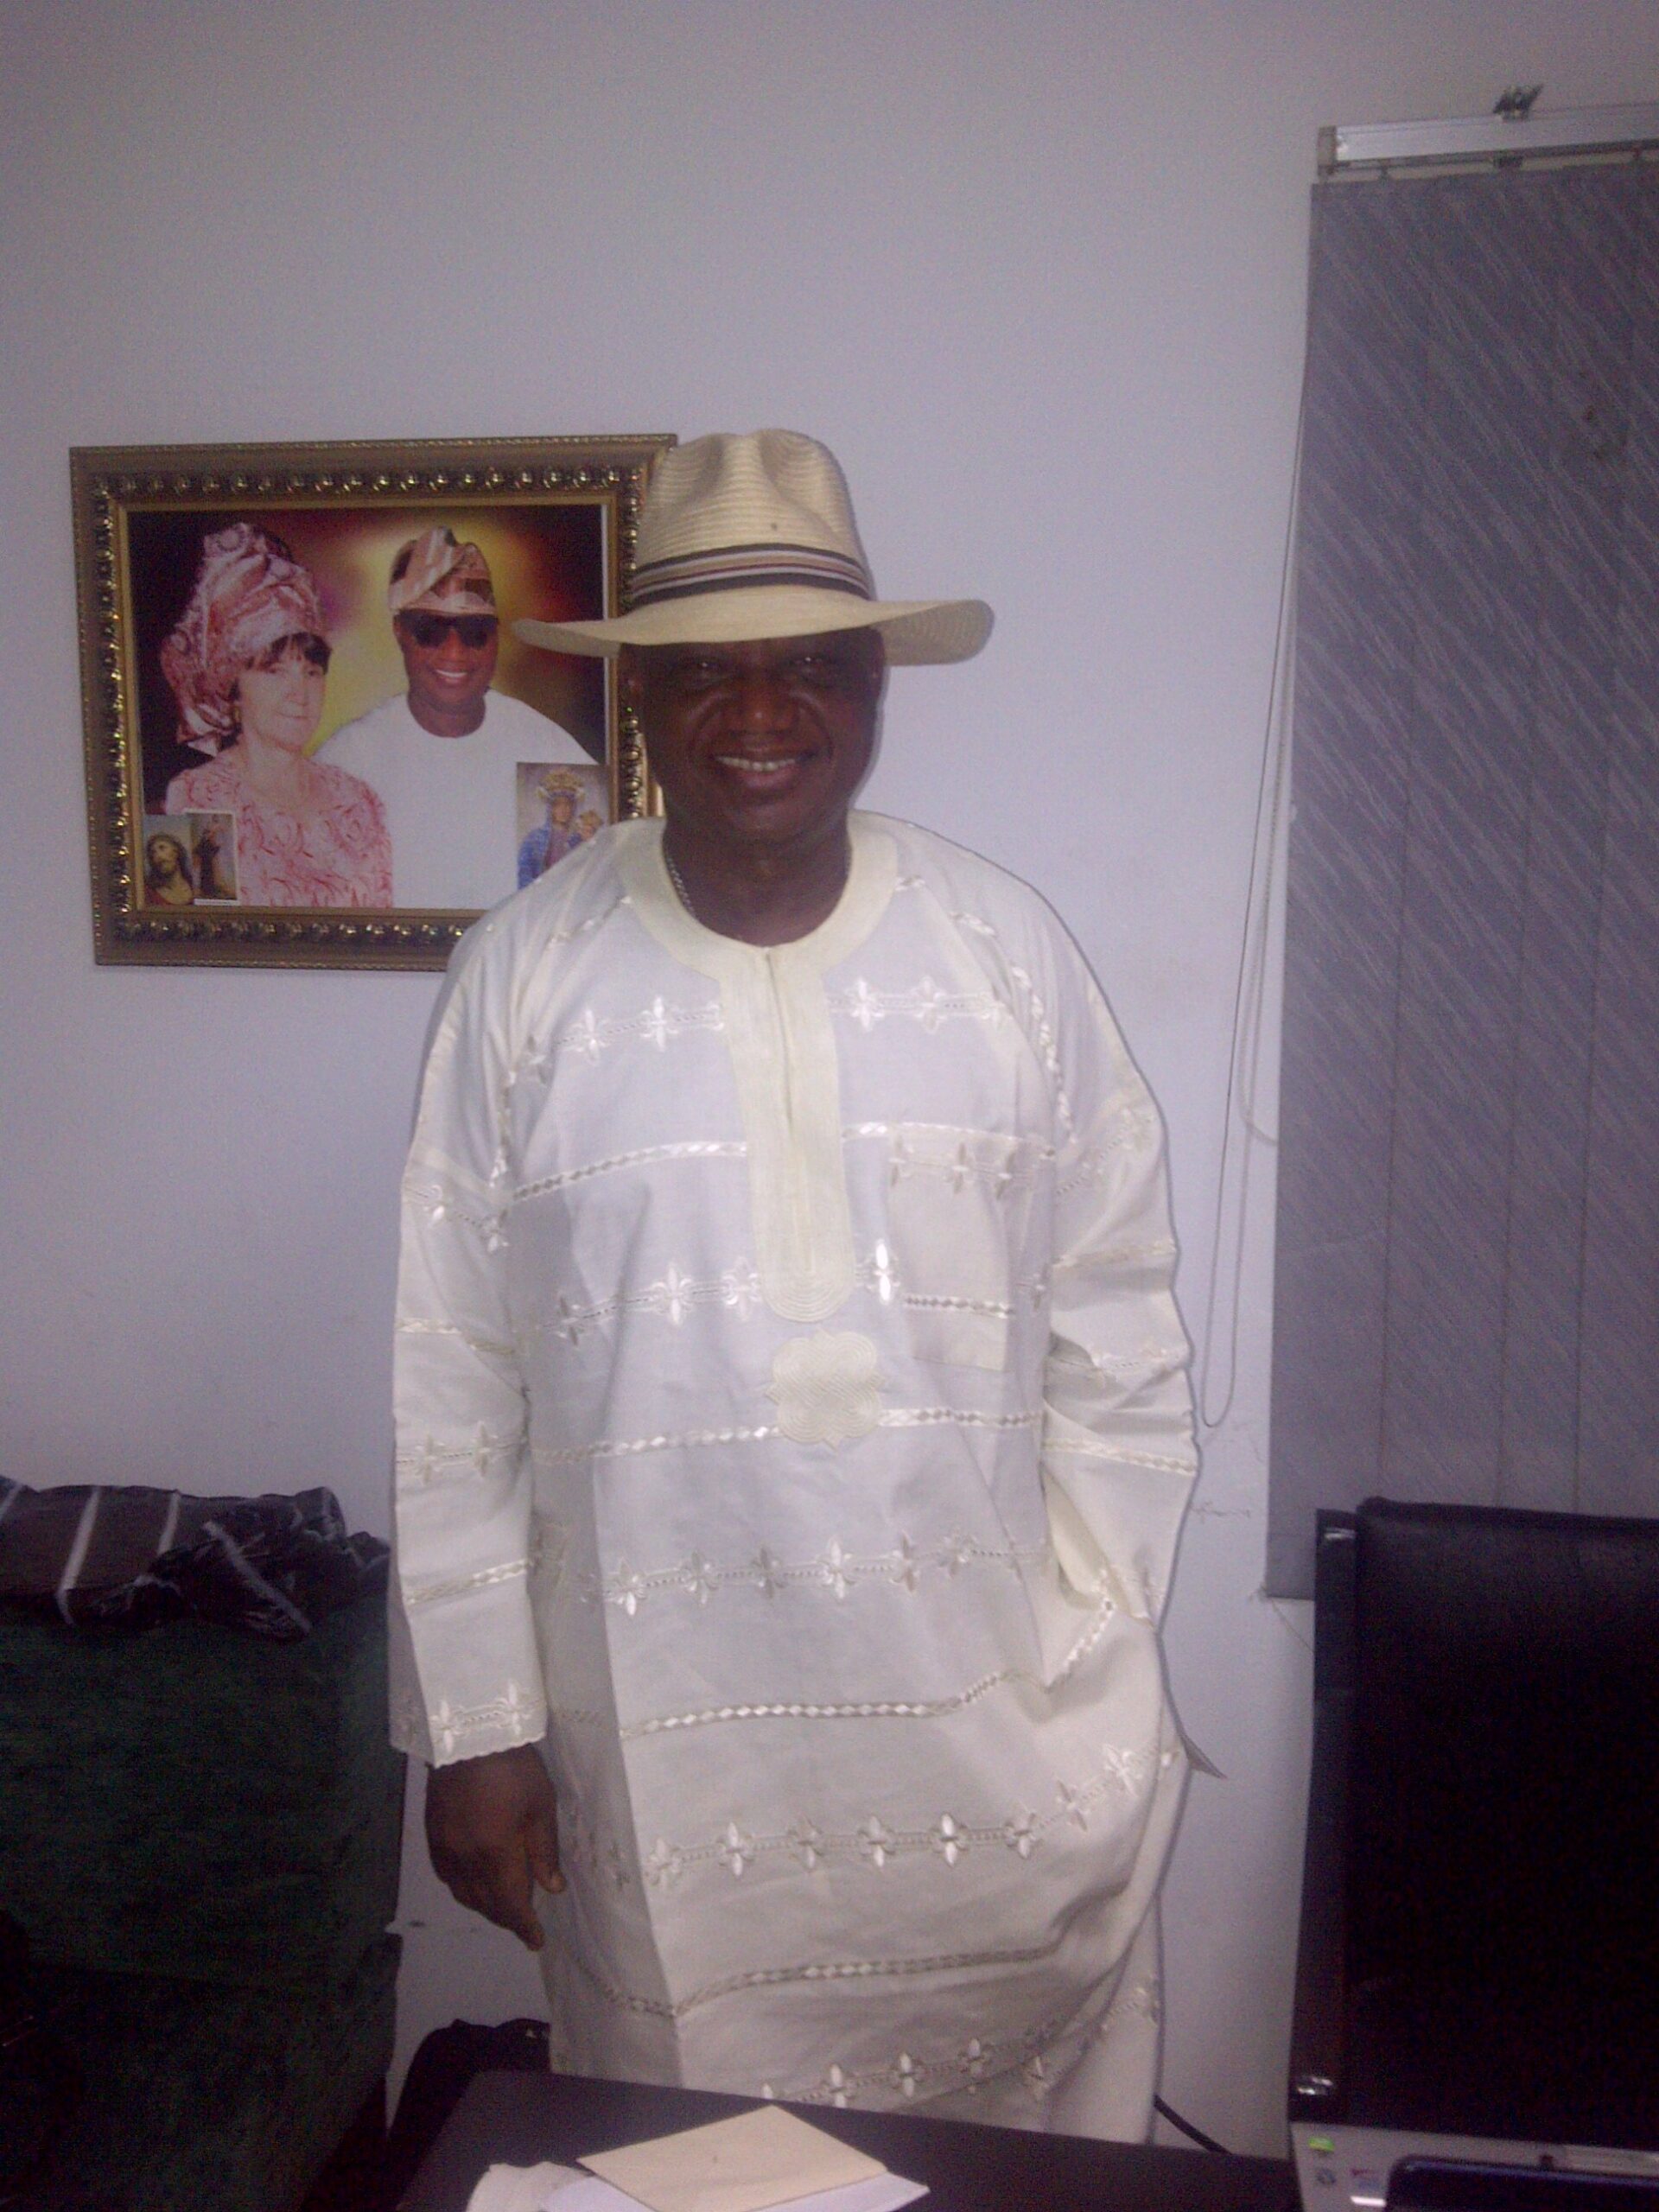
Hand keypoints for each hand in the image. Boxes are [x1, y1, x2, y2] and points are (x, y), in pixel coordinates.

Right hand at [424, 1742, 564, 1951]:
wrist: (468, 1736)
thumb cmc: (513, 1767)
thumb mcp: (540, 1805)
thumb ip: (544, 1850)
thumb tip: (551, 1888)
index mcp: (495, 1853)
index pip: (510, 1903)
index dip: (524, 1926)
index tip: (536, 1941)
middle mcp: (465, 1859)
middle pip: (486, 1903)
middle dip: (507, 1918)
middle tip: (524, 1923)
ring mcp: (444, 1848)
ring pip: (464, 1894)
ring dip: (485, 1906)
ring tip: (502, 1907)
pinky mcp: (432, 1835)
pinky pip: (447, 1876)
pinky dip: (463, 1888)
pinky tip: (473, 1883)